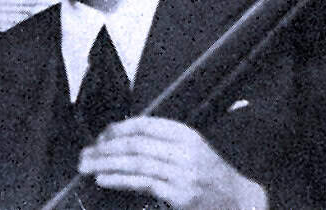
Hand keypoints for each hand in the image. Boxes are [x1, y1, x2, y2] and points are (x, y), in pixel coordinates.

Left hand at [78, 116, 267, 209]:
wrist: (240, 201)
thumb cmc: (210, 175)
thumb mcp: (190, 150)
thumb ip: (161, 142)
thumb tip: (119, 140)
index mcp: (186, 135)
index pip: (144, 124)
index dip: (117, 129)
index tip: (99, 136)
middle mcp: (185, 151)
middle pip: (135, 144)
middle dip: (105, 148)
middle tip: (85, 153)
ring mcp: (184, 174)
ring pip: (136, 164)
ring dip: (106, 164)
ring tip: (86, 165)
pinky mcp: (181, 195)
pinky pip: (143, 184)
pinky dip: (119, 180)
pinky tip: (103, 179)